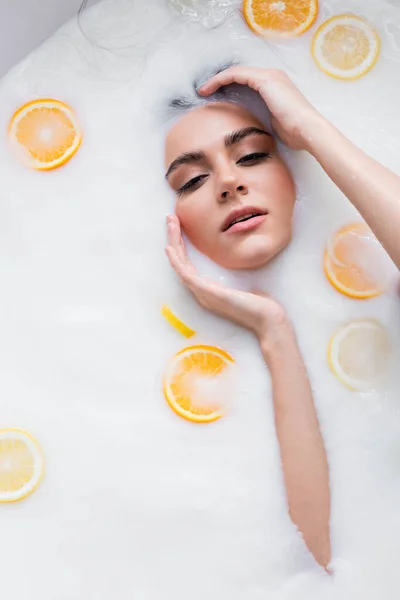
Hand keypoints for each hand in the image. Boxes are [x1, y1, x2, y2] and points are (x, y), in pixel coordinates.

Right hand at [165, 215, 287, 339]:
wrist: (266, 320)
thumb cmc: (260, 305)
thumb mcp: (245, 283)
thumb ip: (237, 276)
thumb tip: (240, 261)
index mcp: (208, 290)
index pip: (188, 265)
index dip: (182, 246)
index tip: (180, 227)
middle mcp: (201, 292)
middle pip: (181, 263)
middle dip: (174, 240)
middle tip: (170, 219)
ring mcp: (202, 293)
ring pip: (180, 265)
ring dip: (173, 243)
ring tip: (171, 224)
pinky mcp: (206, 292)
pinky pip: (185, 274)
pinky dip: (176, 261)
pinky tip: (171, 248)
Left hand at [199, 66, 323, 150]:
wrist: (307, 130)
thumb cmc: (295, 133)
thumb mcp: (274, 123)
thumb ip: (263, 118)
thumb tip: (251, 125)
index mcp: (275, 85)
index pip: (246, 80)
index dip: (228, 86)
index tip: (213, 97)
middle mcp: (272, 75)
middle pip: (239, 73)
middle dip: (220, 81)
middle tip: (204, 92)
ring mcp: (269, 75)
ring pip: (235, 71)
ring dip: (217, 79)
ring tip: (203, 91)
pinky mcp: (264, 80)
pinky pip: (236, 74)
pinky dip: (220, 79)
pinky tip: (209, 89)